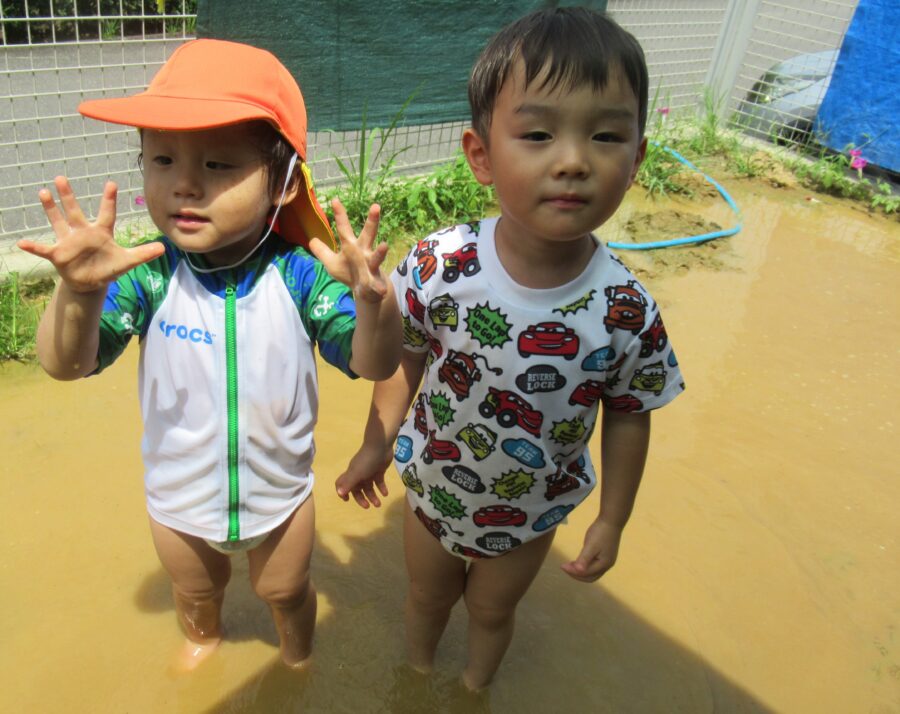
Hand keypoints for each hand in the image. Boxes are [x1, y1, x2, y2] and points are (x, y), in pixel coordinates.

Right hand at [17, 176, 163, 292]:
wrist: (91, 282)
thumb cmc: (109, 268)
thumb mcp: (128, 261)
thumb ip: (143, 254)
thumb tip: (163, 248)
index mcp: (102, 233)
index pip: (107, 213)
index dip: (109, 200)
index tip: (112, 183)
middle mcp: (83, 233)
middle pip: (76, 211)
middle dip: (69, 196)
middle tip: (61, 177)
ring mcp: (70, 242)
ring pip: (59, 222)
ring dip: (51, 209)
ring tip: (43, 192)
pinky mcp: (59, 254)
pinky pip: (43, 249)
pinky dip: (33, 246)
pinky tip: (22, 242)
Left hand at [306, 199, 389, 303]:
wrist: (367, 291)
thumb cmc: (350, 273)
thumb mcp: (332, 263)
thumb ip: (322, 251)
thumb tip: (311, 240)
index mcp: (351, 246)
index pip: (344, 228)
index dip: (340, 215)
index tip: (335, 200)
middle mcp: (363, 252)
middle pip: (368, 234)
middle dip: (372, 222)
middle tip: (376, 206)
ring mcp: (371, 266)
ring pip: (377, 256)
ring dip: (380, 252)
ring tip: (385, 245)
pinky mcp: (375, 282)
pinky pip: (377, 284)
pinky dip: (379, 287)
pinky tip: (381, 290)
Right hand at [335, 442, 392, 508]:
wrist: (380, 446)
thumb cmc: (367, 460)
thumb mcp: (357, 473)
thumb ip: (348, 483)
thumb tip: (339, 494)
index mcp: (351, 474)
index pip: (342, 484)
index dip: (343, 492)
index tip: (347, 500)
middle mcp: (359, 474)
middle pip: (357, 489)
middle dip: (362, 498)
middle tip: (368, 507)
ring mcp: (369, 472)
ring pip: (369, 487)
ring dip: (373, 496)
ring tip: (379, 504)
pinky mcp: (379, 470)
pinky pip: (379, 482)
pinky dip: (381, 488)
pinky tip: (385, 494)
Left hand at [560, 517, 622, 581]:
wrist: (611, 520)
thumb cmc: (601, 532)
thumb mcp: (591, 545)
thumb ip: (584, 559)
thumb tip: (578, 571)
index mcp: (604, 564)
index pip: (586, 573)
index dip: (573, 572)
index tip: (562, 566)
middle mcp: (607, 565)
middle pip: (590, 577)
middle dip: (577, 575)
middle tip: (565, 568)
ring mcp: (607, 560)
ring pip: (592, 572)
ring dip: (581, 571)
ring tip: (570, 565)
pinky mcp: (606, 555)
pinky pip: (594, 565)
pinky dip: (585, 566)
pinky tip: (579, 560)